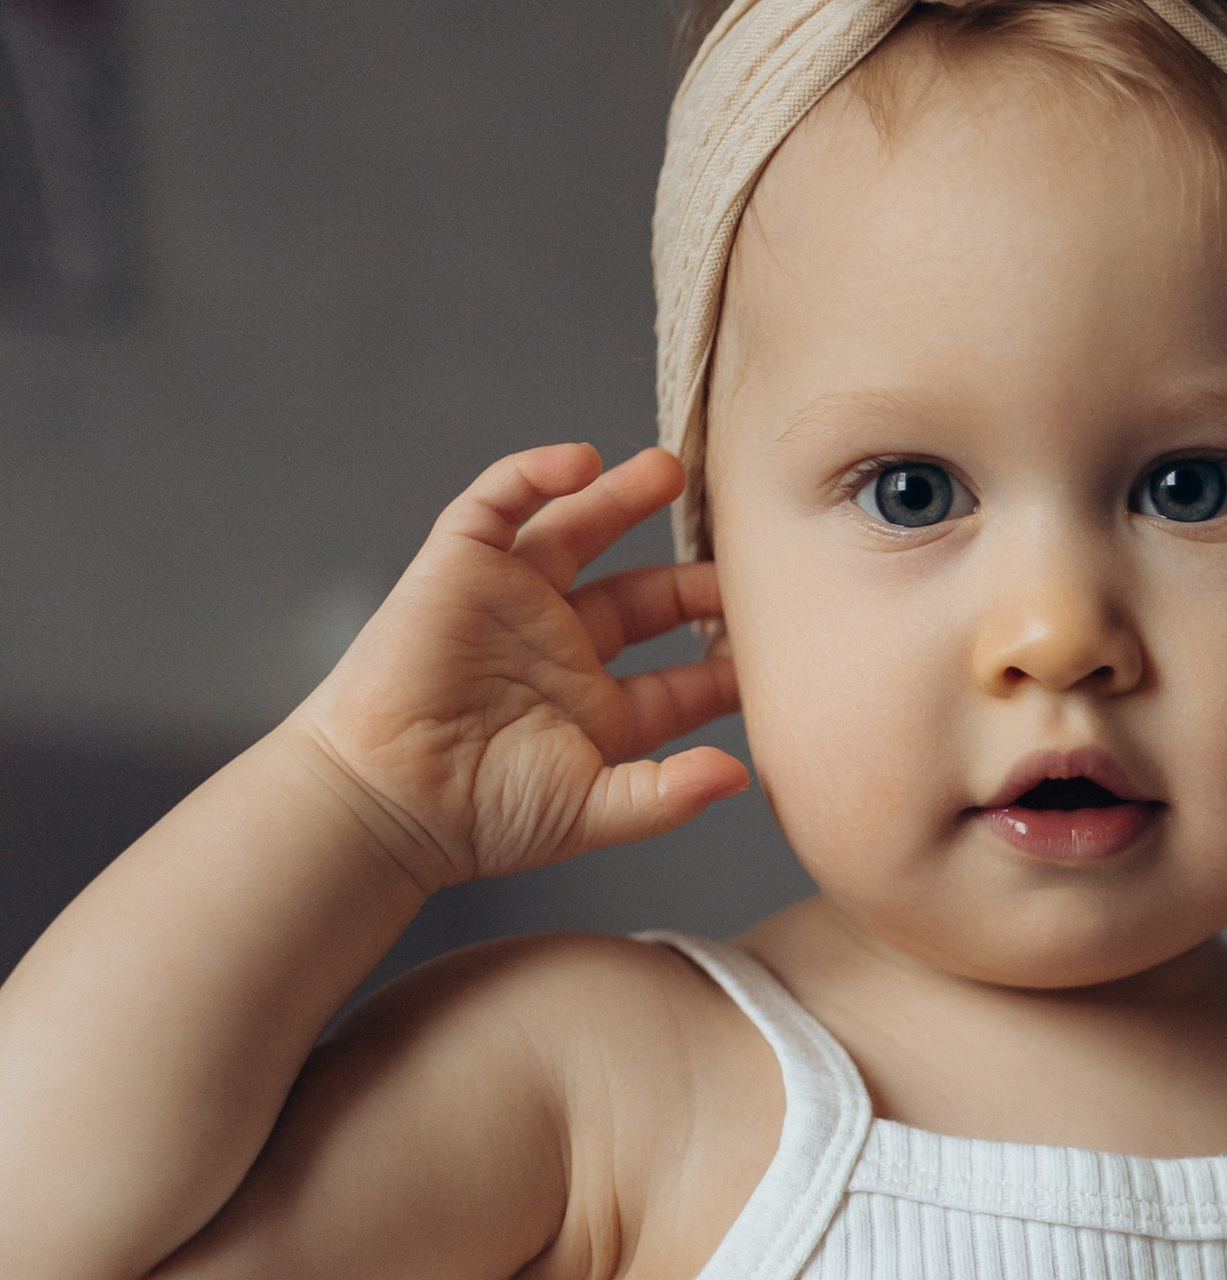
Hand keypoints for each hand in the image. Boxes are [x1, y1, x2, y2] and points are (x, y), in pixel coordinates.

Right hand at [286, 443, 746, 889]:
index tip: (786, 650)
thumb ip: (669, 796)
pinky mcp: (461, 566)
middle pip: (642, 598)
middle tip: (745, 556)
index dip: (728, 665)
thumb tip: (742, 776)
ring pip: (578, 532)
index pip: (682, 681)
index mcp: (601, 713)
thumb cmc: (482, 817)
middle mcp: (562, 650)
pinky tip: (582, 461)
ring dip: (621, 497)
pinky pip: (502, 503)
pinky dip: (536, 474)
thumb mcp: (592, 812)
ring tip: (668, 469)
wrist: (387, 800)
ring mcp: (513, 603)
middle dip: (691, 579)